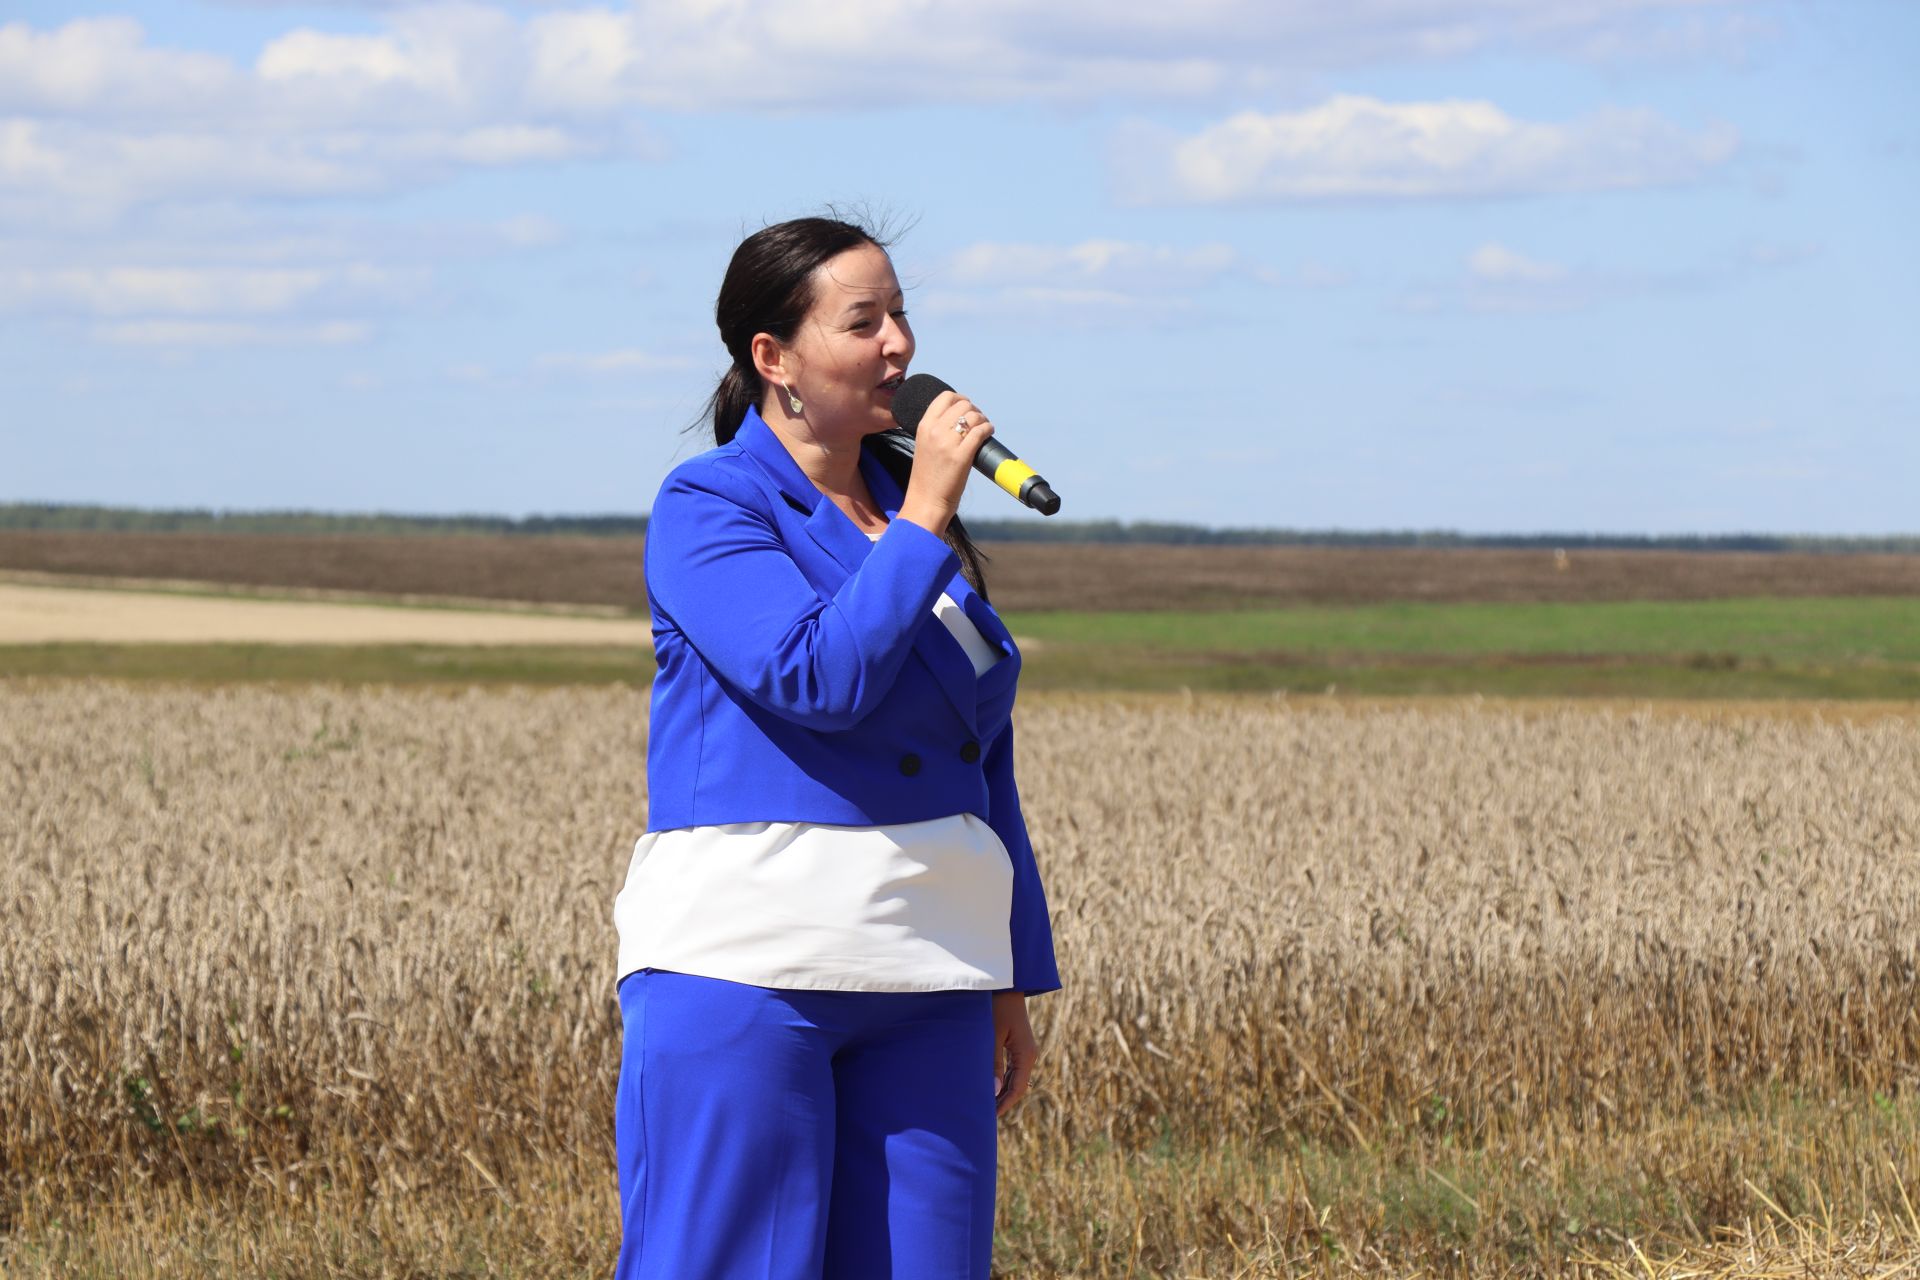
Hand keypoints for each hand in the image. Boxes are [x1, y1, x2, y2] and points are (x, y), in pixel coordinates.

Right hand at [897, 389, 993, 536]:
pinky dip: (988, 429)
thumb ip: (936, 430)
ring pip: (974, 416)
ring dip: (983, 420)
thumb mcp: (924, 445)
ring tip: (984, 428)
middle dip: (974, 410)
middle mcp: (935, 431)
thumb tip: (959, 418)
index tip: (967, 408)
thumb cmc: (927, 477)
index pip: (945, 397)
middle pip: (963, 405)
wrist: (925, 501)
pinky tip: (989, 433)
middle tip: (978, 422)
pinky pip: (980, 431)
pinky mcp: (961, 456)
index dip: (960, 399)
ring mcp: (948, 443)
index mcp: (924, 426)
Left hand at [991, 991, 1037, 1117]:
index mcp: (1026, 1054)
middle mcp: (1029, 1054)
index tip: (990, 1117)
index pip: (1017, 1088)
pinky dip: (1002, 1079)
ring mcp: (1024, 1050)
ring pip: (1015, 1078)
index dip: (1004, 1104)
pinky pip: (1012, 1068)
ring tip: (985, 1105)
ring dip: (1002, 1091)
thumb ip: (993, 1063)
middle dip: (1002, 1101)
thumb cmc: (996, 1007)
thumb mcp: (992, 1036)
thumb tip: (994, 1091)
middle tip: (984, 1117)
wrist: (1005, 984)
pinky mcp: (1018, 1045)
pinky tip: (990, 1087)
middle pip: (1017, 1086)